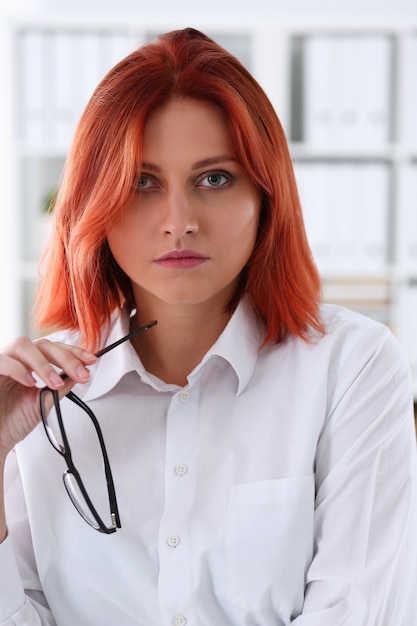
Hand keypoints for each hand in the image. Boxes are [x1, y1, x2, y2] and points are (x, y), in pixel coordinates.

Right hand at [0, 336, 96, 457]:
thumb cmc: (10, 423)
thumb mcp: (42, 402)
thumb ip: (60, 386)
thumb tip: (80, 373)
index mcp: (28, 364)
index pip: (53, 348)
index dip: (73, 352)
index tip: (91, 361)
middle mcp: (14, 359)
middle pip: (42, 344)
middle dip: (65, 358)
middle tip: (80, 374)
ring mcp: (1, 363)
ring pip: (23, 345)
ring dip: (43, 363)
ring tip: (54, 382)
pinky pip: (2, 361)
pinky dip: (18, 369)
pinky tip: (30, 383)